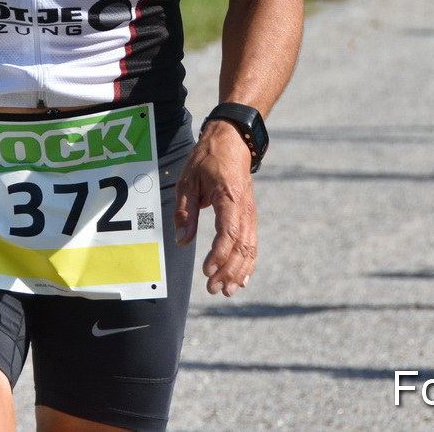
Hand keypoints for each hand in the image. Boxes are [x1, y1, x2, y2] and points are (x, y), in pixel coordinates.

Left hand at [173, 120, 257, 296]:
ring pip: (249, 248)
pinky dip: (248, 263)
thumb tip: (182, 240)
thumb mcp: (188, 180)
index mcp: (229, 197)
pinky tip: (242, 280)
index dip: (219, 254)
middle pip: (241, 246)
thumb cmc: (207, 159)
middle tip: (213, 288)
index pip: (228, 232)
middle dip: (228, 271)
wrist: (232, 141)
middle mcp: (244, 208)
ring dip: (239, 272)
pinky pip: (252, 243)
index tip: (207, 270)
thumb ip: (186, 211)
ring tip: (227, 291)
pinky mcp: (249, 217)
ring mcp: (250, 213)